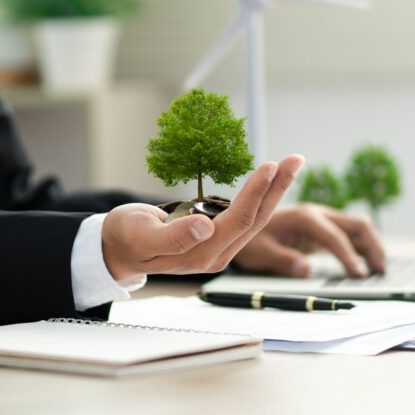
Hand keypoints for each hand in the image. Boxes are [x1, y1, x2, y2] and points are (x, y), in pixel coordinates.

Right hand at [101, 155, 305, 282]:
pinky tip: (273, 182)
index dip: (256, 193)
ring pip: (256, 219)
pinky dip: (262, 197)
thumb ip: (174, 236)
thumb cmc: (127, 238)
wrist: (119, 250)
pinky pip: (247, 218)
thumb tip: (205, 226)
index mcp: (201, 255)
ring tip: (292, 165)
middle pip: (257, 219)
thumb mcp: (142, 235)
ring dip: (275, 190)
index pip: (238, 221)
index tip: (270, 166)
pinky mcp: (219, 240)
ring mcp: (220, 249)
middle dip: (277, 187)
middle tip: (296, 159)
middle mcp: (217, 255)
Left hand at [232, 203, 385, 277]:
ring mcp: (324, 219)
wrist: (243, 224)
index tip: (359, 275)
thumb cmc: (251, 241)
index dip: (348, 256)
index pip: (334, 236)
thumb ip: (282, 260)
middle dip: (372, 246)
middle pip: (356, 224)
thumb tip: (305, 269)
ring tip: (380, 270)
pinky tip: (368, 264)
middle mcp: (318, 213)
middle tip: (380, 272)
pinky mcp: (325, 228)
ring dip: (372, 245)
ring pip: (358, 227)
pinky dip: (363, 247)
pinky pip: (350, 235)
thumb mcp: (260, 253)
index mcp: (304, 217)